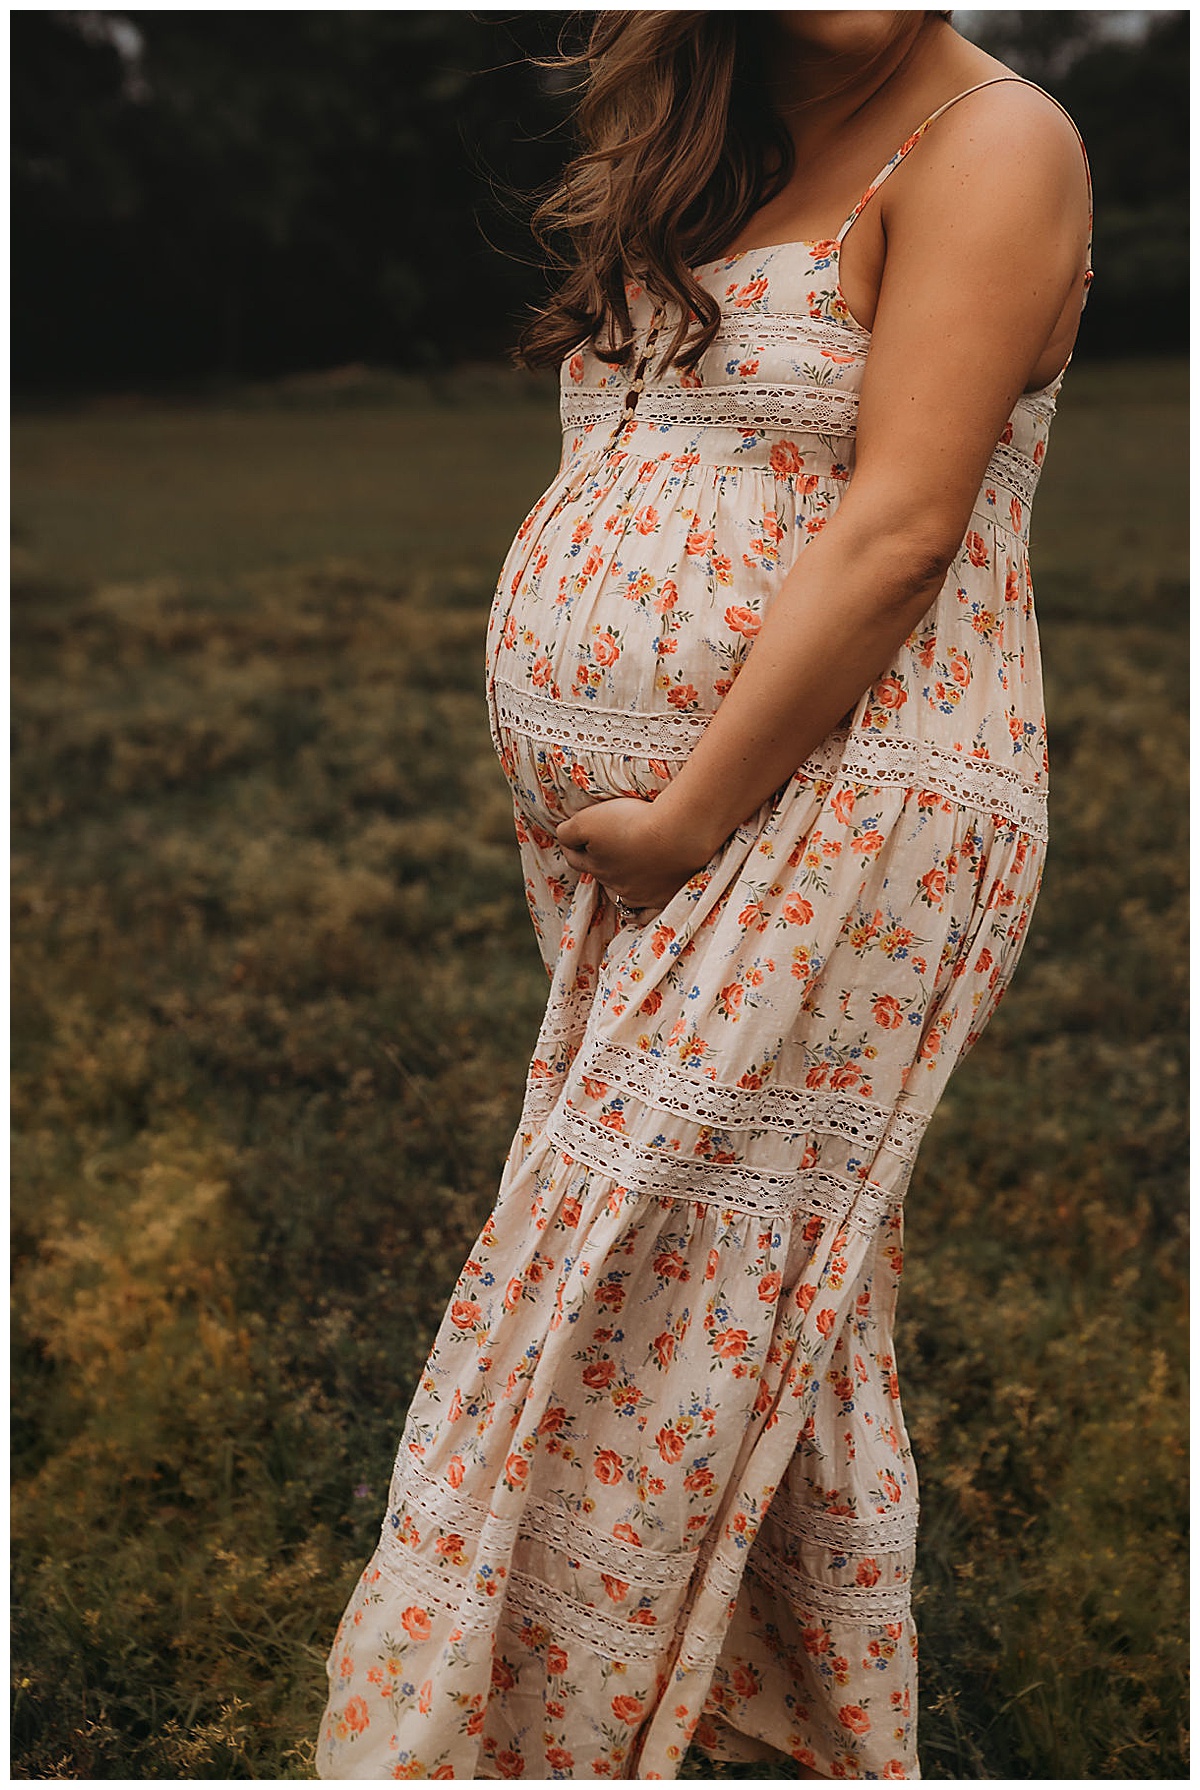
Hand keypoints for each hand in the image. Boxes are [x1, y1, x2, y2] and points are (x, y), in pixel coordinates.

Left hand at [557, 797, 716, 918]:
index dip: (574, 845)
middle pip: (600, 876)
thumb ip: (569, 832)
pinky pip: (646, 914)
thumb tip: (563, 838)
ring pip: (621, 894)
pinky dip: (640, 913)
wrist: (677, 833)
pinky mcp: (665, 898)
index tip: (578, 835)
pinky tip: (639, 908)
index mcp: (595, 864)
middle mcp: (614, 884)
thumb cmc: (632, 822)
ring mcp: (640, 895)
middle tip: (610, 845)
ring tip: (627, 869)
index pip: (575, 858)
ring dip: (621, 882)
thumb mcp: (588, 820)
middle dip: (600, 862)